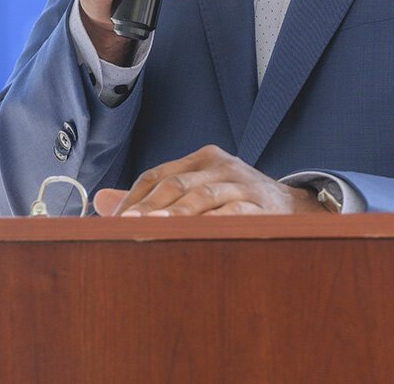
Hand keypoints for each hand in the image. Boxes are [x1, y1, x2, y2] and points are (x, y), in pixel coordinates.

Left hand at [92, 145, 323, 216]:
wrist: (293, 207)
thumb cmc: (236, 199)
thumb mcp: (197, 190)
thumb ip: (151, 196)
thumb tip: (100, 201)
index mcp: (203, 159)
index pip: (158, 174)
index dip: (134, 196)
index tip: (114, 219)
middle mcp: (221, 166)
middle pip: (177, 184)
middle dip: (149, 205)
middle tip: (127, 224)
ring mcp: (242, 184)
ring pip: (202, 198)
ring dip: (176, 215)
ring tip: (153, 228)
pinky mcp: (260, 205)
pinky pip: (232, 213)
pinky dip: (211, 223)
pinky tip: (195, 235)